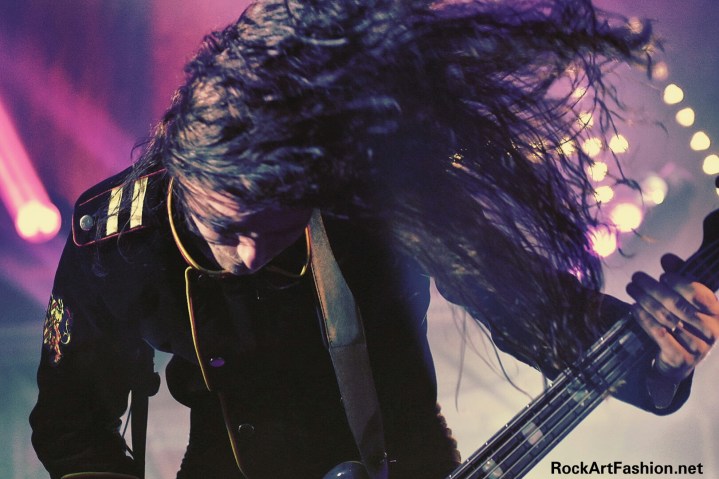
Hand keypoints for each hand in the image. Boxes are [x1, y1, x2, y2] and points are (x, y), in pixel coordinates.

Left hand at [626, 253, 718, 382]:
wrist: (679, 361)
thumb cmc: (683, 324)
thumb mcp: (686, 301)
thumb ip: (680, 277)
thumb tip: (667, 258)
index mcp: (717, 313)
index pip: (699, 294)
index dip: (680, 283)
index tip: (662, 275)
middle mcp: (712, 331)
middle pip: (678, 305)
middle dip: (654, 288)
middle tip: (636, 277)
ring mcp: (698, 347)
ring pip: (666, 318)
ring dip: (645, 301)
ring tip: (631, 289)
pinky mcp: (681, 358)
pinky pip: (659, 334)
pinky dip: (644, 319)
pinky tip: (633, 308)